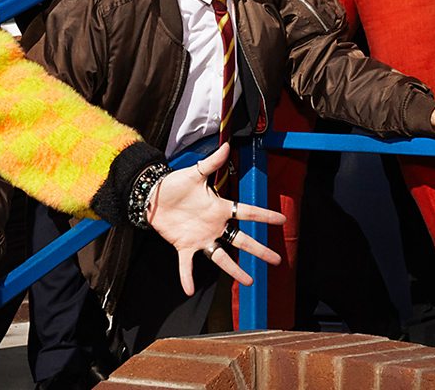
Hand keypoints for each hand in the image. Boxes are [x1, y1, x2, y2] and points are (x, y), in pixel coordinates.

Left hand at [147, 141, 284, 294]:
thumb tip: (226, 145)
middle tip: (277, 260)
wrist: (153, 196)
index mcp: (220, 208)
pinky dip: (186, 277)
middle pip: (242, 240)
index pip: (247, 212)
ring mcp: (201, 238)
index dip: (264, 216)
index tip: (282, 220)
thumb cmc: (175, 184)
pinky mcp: (184, 246)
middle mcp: (214, 226)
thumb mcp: (194, 173)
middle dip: (259, 250)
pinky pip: (187, 264)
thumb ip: (211, 162)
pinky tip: (189, 289)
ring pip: (221, 257)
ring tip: (249, 282)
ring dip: (234, 270)